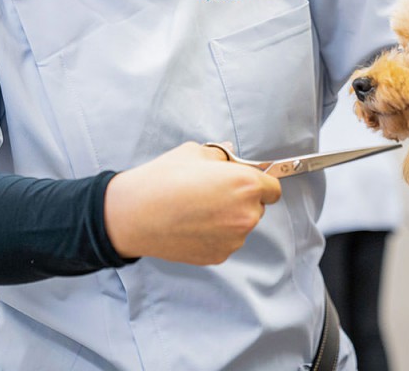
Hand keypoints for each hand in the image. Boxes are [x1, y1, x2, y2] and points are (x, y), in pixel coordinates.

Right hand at [103, 142, 281, 264]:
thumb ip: (221, 159)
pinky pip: (226, 241)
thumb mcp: (195, 153)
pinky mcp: (219, 256)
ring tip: (197, 209)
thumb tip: (229, 163)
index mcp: (246, 184)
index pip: (273, 188)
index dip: (259, 183)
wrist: (135, 215)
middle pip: (257, 207)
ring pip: (241, 225)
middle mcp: (246, 214)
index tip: (246, 182)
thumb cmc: (163, 179)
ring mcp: (233, 239)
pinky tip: (192, 225)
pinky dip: (215, 234)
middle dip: (241, 199)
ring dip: (228, 218)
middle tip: (213, 193)